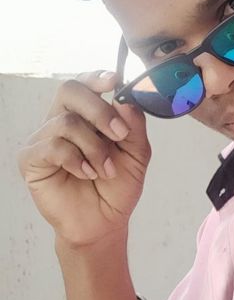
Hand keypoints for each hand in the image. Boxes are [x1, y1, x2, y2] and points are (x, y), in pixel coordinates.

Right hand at [17, 70, 151, 250]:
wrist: (104, 222)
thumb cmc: (117, 187)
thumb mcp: (137, 154)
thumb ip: (134, 126)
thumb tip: (126, 101)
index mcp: (85, 114)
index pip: (84, 83)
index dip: (96, 77)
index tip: (114, 81)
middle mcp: (61, 120)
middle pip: (70, 90)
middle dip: (99, 110)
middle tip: (119, 135)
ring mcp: (43, 139)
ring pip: (66, 122)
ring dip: (94, 147)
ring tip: (105, 169)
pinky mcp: (31, 159)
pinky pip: (53, 146)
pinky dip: (76, 160)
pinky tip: (86, 174)